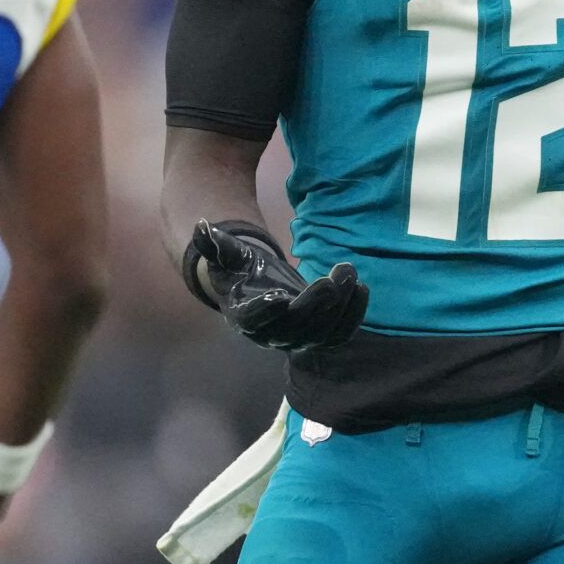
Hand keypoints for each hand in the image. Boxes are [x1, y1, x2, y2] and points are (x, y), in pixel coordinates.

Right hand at [191, 220, 366, 351]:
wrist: (260, 289)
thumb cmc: (242, 271)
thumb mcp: (228, 256)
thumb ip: (216, 244)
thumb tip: (201, 225)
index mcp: (245, 315)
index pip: (254, 319)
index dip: (265, 310)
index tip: (278, 296)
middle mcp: (271, 334)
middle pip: (297, 326)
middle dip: (318, 302)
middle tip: (335, 276)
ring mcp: (298, 338)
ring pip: (323, 333)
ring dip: (342, 306)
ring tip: (349, 273)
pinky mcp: (320, 335)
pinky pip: (340, 334)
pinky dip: (354, 315)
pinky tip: (361, 287)